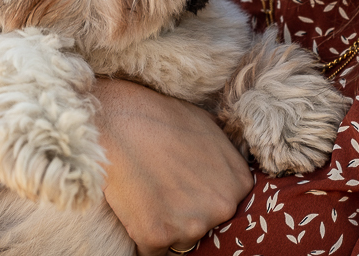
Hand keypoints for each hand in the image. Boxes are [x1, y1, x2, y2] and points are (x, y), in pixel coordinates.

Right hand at [92, 78, 253, 255]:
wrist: (119, 121)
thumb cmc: (162, 117)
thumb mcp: (209, 127)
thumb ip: (224, 159)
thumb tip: (225, 175)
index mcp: (239, 183)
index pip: (228, 207)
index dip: (204, 199)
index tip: (188, 190)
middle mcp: (222, 208)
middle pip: (207, 226)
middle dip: (188, 214)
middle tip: (166, 191)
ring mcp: (190, 226)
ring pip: (180, 240)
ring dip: (166, 226)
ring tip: (149, 195)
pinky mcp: (156, 237)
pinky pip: (152, 251)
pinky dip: (143, 236)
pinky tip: (137, 209)